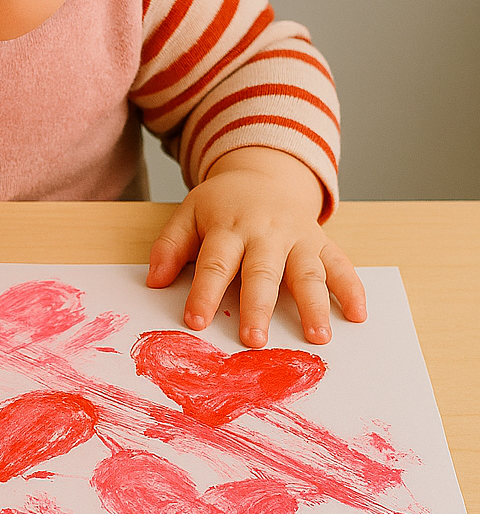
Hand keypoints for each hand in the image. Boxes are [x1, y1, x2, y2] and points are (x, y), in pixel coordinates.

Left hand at [146, 146, 366, 347]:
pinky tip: (358, 314)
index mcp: (229, 227)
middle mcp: (266, 234)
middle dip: (258, 306)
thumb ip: (170, 245)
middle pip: (262, 272)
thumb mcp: (190, 213)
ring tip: (317, 337)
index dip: (204, 292)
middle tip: (255, 340)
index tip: (196, 321)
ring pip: (307, 272)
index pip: (215, 263)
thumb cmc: (224, 204)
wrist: (266, 174)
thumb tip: (154, 281)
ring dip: (315, 305)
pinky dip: (353, 289)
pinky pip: (341, 265)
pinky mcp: (322, 243)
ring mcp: (298, 238)